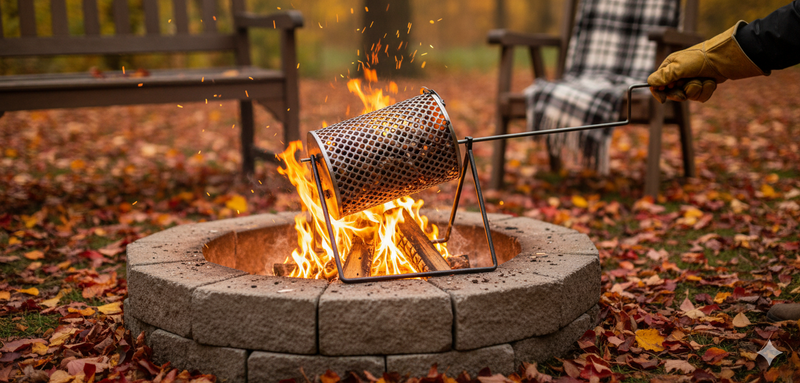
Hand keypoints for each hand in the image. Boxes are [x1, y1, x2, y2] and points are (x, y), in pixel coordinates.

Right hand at [648, 21, 763, 102]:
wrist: (725, 58)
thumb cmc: (700, 59)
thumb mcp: (679, 67)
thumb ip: (663, 76)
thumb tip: (649, 83)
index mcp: (670, 67)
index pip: (657, 84)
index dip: (659, 92)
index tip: (663, 99)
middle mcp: (679, 75)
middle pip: (672, 94)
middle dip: (681, 92)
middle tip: (688, 85)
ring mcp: (691, 81)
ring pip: (688, 97)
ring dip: (697, 90)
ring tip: (703, 79)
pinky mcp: (703, 86)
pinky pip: (700, 97)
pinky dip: (706, 91)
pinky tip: (711, 81)